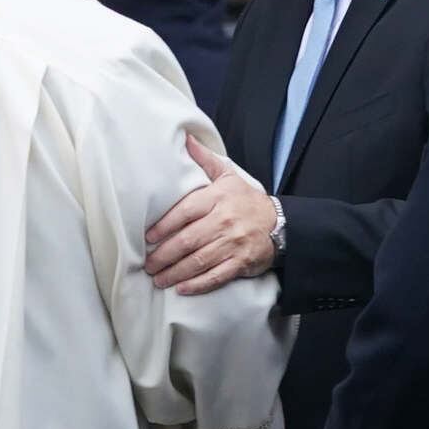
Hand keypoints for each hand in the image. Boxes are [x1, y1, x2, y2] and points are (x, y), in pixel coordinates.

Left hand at [143, 137, 274, 294]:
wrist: (280, 224)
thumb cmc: (246, 200)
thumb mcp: (228, 176)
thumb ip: (205, 160)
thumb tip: (186, 139)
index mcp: (218, 198)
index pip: (185, 212)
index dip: (164, 226)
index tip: (148, 237)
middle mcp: (224, 221)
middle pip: (188, 240)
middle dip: (164, 255)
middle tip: (148, 264)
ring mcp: (233, 244)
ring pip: (199, 261)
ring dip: (175, 272)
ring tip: (158, 278)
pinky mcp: (241, 263)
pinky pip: (216, 275)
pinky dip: (198, 284)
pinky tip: (182, 289)